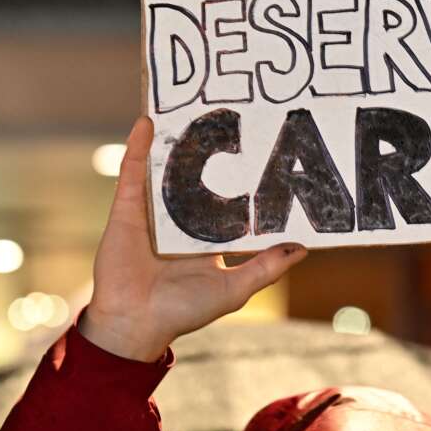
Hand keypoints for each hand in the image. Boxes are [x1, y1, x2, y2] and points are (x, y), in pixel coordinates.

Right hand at [79, 116, 306, 360]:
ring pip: (166, 169)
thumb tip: (303, 248)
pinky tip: (147, 122)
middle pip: (198, 177)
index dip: (245, 179)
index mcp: (206, 238)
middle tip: (232, 114)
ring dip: (174, 140)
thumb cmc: (184, 312)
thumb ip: (267, 267)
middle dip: (211, 149)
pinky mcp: (127, 208)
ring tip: (191, 107)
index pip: (228, 200)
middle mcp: (180, 220)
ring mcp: (152, 212)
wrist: (134, 323)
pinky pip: (133, 172)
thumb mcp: (235, 288)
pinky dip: (138, 147)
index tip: (268, 154)